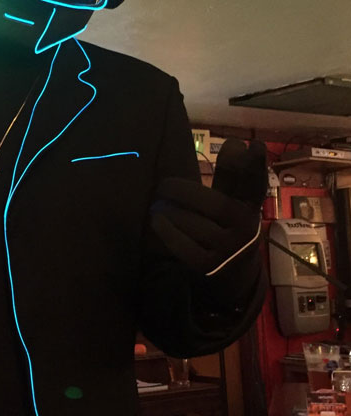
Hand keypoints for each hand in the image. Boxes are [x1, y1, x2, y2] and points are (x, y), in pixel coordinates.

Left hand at [149, 140, 266, 277]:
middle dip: (184, 192)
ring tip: (158, 203)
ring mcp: (227, 249)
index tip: (255, 144)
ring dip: (172, 211)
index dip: (257, 166)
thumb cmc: (228, 225)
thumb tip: (236, 142)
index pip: (256, 184)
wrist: (232, 272)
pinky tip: (157, 220)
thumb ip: (231, 174)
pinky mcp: (208, 266)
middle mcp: (245, 228)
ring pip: (196, 224)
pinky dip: (167, 230)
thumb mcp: (233, 199)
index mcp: (250, 206)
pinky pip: (183, 245)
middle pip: (215, 205)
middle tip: (163, 185)